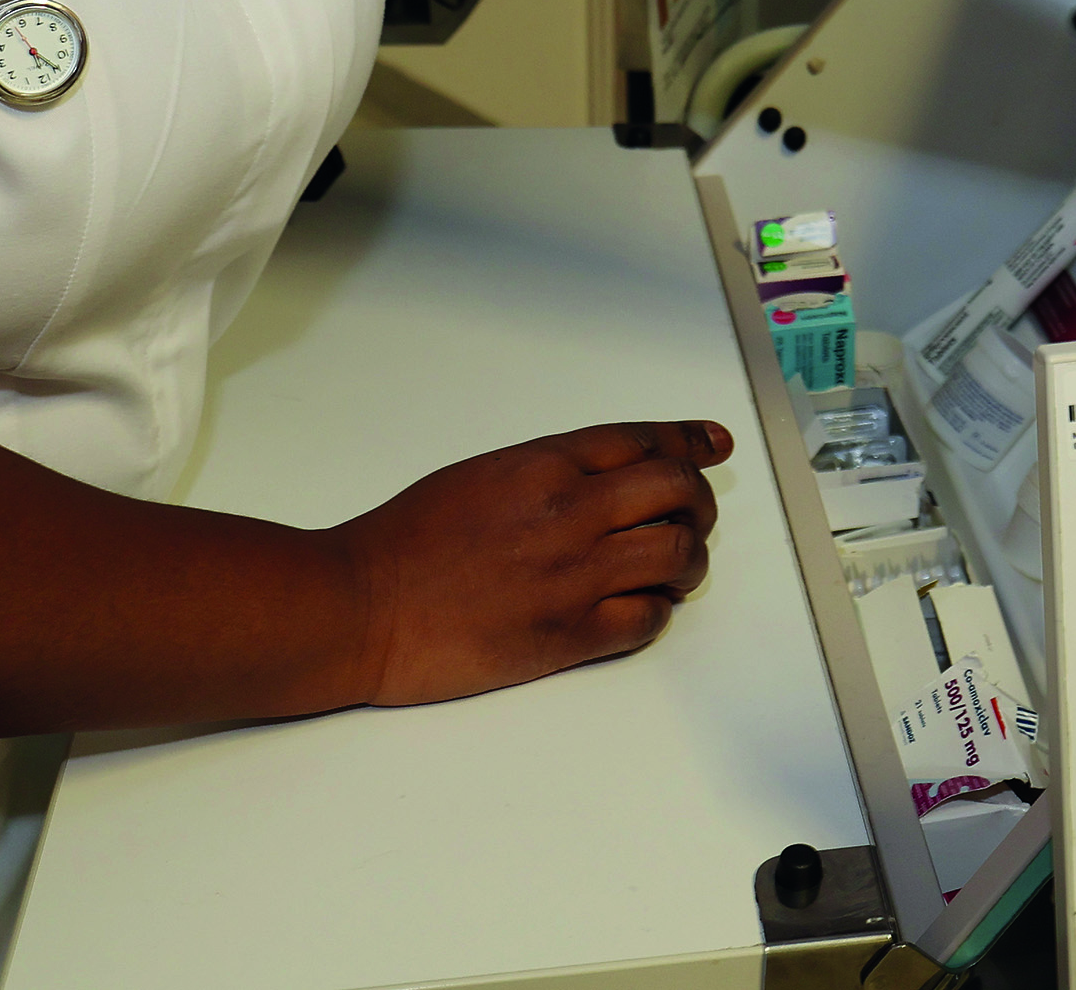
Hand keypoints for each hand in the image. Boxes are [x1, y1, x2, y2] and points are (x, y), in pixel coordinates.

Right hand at [334, 419, 732, 705]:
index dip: (689, 440)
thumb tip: (602, 478)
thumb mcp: (481, 476)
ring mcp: (573, 575)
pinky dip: (656, 612)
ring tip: (674, 568)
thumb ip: (547, 472)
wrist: (360, 606)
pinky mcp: (567, 636)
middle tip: (693, 516)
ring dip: (688, 559)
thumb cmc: (405, 542)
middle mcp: (570, 511)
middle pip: (677, 490)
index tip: (714, 444)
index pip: (644, 440)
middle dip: (698, 501)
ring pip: (677, 554)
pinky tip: (640, 609)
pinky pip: (646, 619)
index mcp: (544, 465)